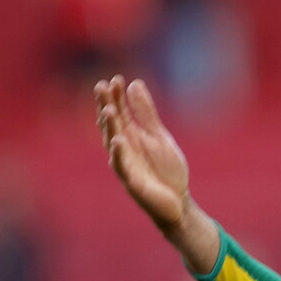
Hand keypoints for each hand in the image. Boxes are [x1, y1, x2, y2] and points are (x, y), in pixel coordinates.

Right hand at [95, 76, 189, 229]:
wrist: (178, 201)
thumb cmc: (166, 169)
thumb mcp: (159, 136)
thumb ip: (146, 113)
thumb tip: (134, 84)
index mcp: (131, 135)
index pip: (120, 111)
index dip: (117, 96)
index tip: (117, 79)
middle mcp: (123, 148)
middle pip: (112, 124)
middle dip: (106, 105)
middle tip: (102, 86)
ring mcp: (125, 164)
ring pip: (113, 142)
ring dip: (109, 127)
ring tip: (108, 109)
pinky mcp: (131, 181)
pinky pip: (122, 166)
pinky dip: (119, 153)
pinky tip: (118, 140)